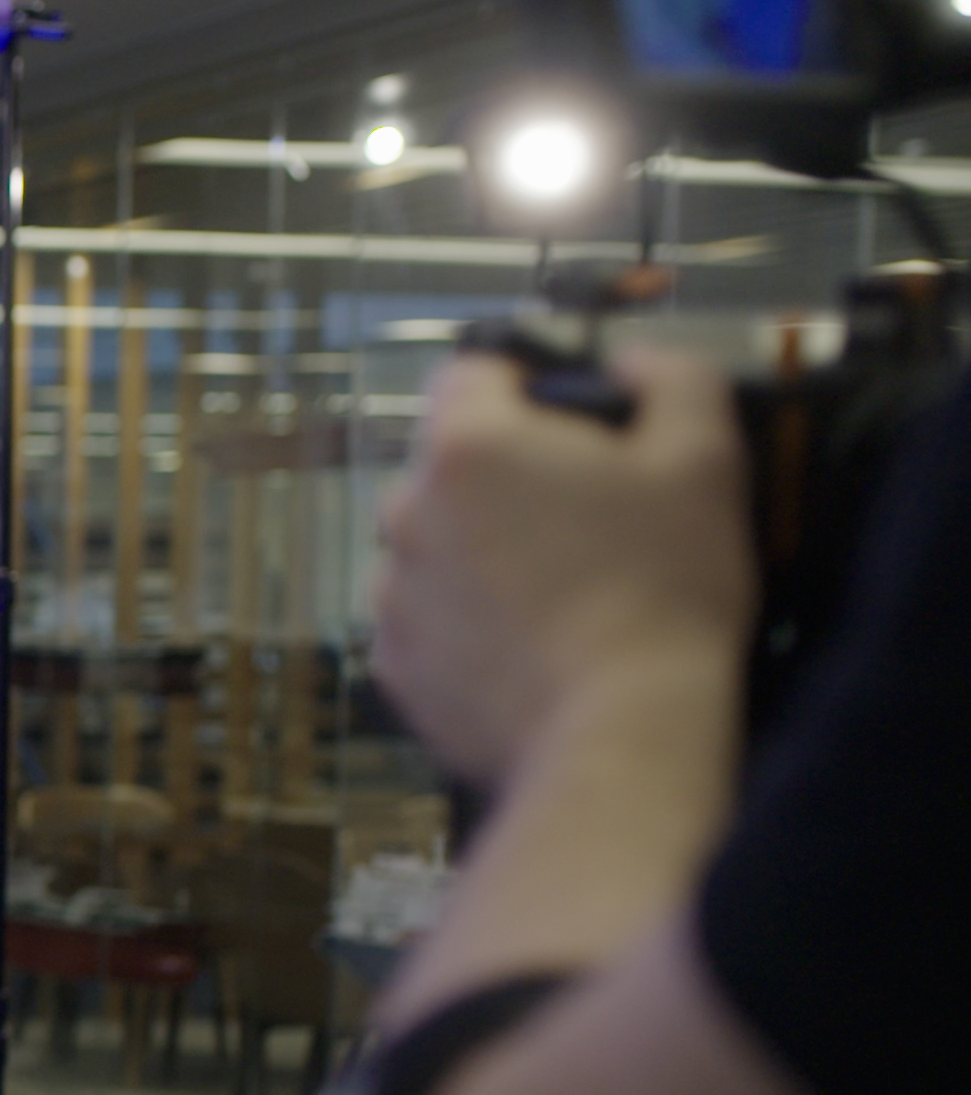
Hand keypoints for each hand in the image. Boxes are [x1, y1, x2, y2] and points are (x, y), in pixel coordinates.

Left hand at [372, 347, 756, 788]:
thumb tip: (633, 362)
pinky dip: (466, 620)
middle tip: (584, 517)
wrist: (619, 732)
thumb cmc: (664, 586)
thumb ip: (672, 380)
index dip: (525, 384)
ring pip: (434, 543)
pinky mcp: (393, 665)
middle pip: (450, 464)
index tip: (573, 421)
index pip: (471, 372)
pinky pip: (427, 617)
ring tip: (561, 590)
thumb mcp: (704, 459)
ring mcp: (390, 593)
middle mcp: (406, 511)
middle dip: (507, 476)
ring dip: (482, 550)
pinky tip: (529, 643)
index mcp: (468, 446)